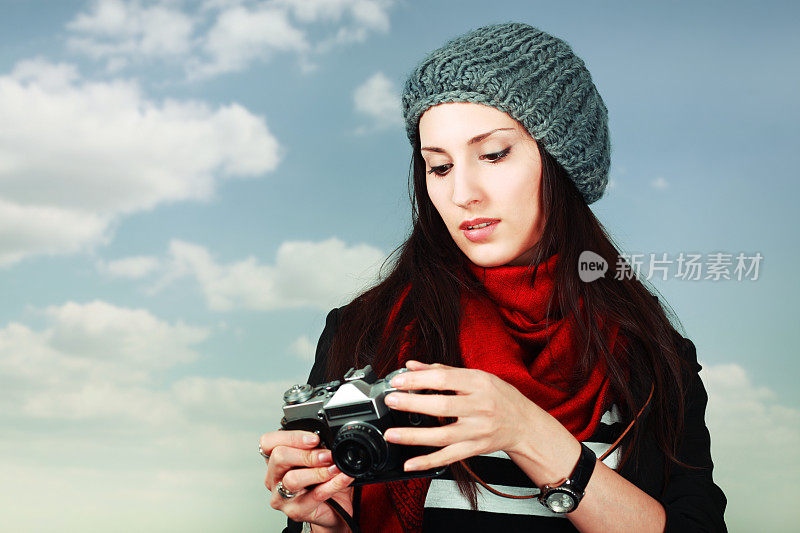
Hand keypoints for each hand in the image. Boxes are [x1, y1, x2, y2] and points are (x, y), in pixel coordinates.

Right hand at [260, 430, 353, 530]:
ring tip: (335, 467)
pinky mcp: (296, 511)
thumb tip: (328, 440)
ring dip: (318, 471)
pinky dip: (334, 484)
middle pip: (279, 457)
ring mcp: (281, 497)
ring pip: (292, 479)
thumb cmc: (321, 480)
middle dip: (307, 454)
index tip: (314, 438)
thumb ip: (316, 448)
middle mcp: (273, 478)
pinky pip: (315, 495)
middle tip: (327, 455)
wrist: (334, 509)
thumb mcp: (316, 458)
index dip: (291, 436)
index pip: (268, 442)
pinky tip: (344, 477)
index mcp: (274, 460)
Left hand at [383, 361, 541, 471]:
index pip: (443, 380)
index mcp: (478, 383)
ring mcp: (477, 431)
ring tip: (392, 434)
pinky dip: (427, 462)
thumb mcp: (476, 376)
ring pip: (442, 436)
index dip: (417, 380)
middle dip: (412, 404)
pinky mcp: (475, 449)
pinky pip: (448, 457)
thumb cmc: (500, 396)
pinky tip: (410, 463)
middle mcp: (479, 407)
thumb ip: (442, 371)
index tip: (397, 382)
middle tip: (391, 401)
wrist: (524, 424)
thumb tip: (412, 365)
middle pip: (442, 406)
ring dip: (413, 436)